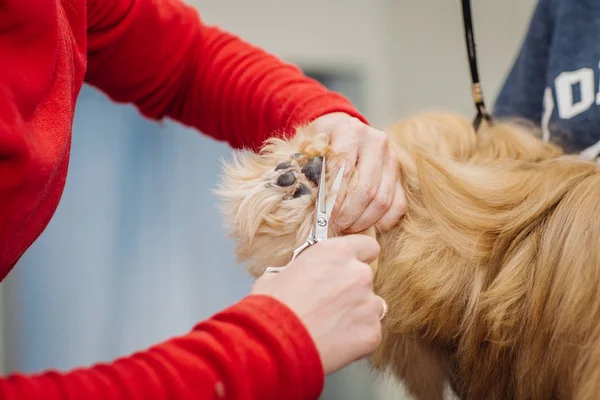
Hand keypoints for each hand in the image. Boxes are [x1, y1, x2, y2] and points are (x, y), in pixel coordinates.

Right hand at [251, 235, 385, 374]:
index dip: (358, 257)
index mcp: (337, 253)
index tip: (350, 266)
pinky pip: (370, 332)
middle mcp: (358, 274)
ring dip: (357, 312)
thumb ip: (299, 270)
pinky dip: (357, 337)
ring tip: (331, 325)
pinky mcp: (372, 332)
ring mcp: (368, 304)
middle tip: (329, 303)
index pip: (367, 246)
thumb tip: (295, 277)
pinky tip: (334, 341)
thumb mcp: (277, 274)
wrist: (276, 344)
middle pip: (365, 278)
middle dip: (351, 289)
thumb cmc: (272, 308)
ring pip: (371, 306)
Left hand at [307, 112, 405, 232]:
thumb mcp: (308, 143)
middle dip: (348, 214)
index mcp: (351, 131)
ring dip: (363, 220)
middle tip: (334, 226)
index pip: (343, 170)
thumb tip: (308, 194)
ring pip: (383, 199)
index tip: (322, 216)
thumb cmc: (321, 141)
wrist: (342, 128)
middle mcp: (376, 142)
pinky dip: (383, 221)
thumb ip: (306, 163)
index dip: (333, 197)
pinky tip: (366, 227)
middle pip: (366, 188)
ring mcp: (391, 158)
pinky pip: (398, 205)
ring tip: (346, 228)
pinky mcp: (400, 175)